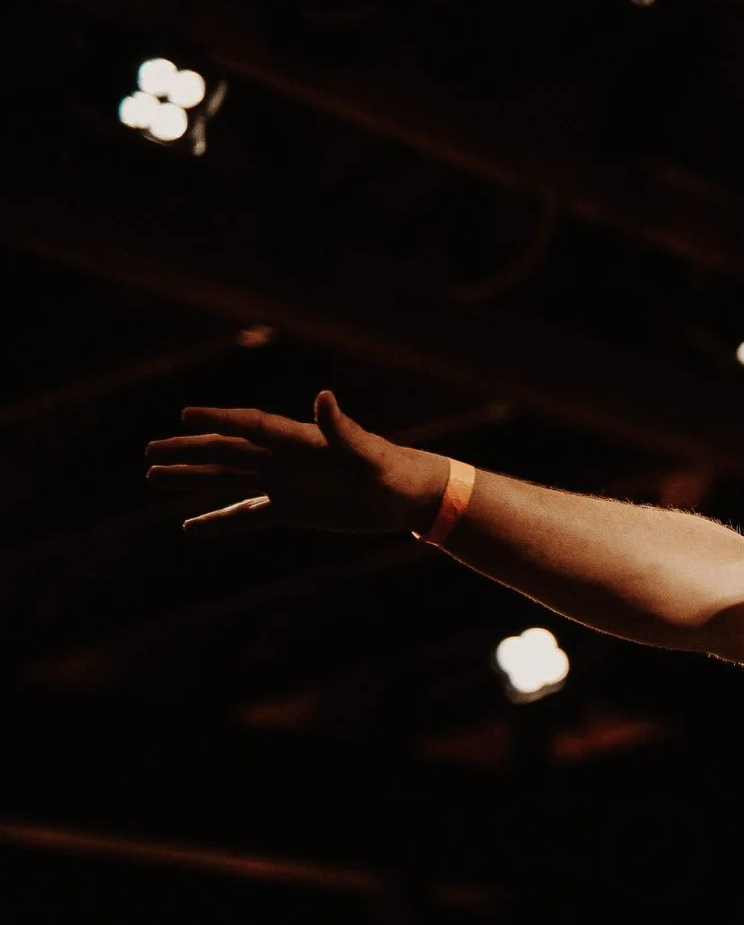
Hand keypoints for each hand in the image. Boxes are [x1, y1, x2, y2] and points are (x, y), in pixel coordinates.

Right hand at [146, 391, 445, 534]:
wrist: (413, 496)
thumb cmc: (397, 471)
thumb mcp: (370, 454)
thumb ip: (343, 429)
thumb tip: (323, 397)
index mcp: (301, 440)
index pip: (252, 426)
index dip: (219, 420)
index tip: (184, 416)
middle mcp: (285, 458)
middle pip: (227, 451)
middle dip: (189, 450)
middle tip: (149, 448)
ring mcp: (285, 483)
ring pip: (228, 479)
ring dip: (192, 478)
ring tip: (153, 475)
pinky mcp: (292, 509)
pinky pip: (246, 515)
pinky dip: (219, 522)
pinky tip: (190, 527)